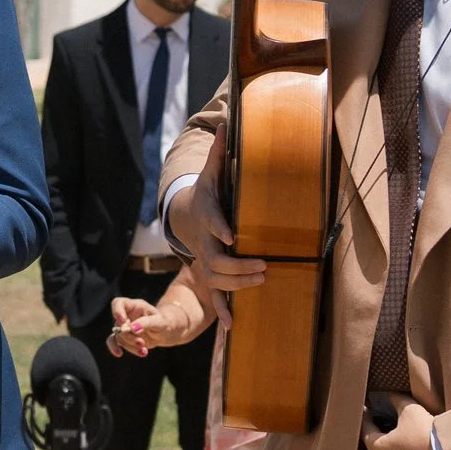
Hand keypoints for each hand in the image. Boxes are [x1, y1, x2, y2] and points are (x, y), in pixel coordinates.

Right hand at [107, 285, 211, 355]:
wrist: (167, 332)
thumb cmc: (165, 322)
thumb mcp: (160, 321)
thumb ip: (146, 323)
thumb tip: (132, 328)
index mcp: (134, 306)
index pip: (118, 303)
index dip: (117, 311)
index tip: (122, 321)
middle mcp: (127, 316)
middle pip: (119, 324)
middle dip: (129, 336)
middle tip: (141, 343)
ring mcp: (125, 327)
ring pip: (119, 336)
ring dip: (129, 345)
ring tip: (143, 351)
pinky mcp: (125, 338)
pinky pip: (115, 342)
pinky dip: (116, 348)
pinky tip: (119, 354)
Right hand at [166, 132, 265, 309]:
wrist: (187, 214)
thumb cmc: (206, 192)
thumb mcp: (212, 172)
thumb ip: (220, 153)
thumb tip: (227, 125)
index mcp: (206, 215)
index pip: (212, 222)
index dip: (221, 228)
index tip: (233, 235)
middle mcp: (203, 242)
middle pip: (216, 259)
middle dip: (240, 264)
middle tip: (264, 264)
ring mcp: (205, 260)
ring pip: (217, 278)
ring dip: (239, 283)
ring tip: (263, 277)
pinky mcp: (209, 273)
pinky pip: (213, 294)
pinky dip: (222, 310)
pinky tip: (233, 324)